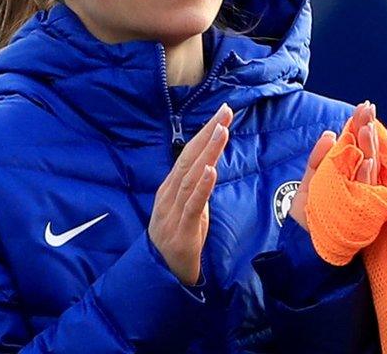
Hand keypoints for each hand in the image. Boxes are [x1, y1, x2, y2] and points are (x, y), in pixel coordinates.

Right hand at [148, 103, 232, 284]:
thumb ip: (195, 189)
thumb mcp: (188, 209)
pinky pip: (193, 205)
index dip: (205, 133)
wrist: (161, 275)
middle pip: (190, 158)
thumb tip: (209, 167)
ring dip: (208, 153)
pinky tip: (212, 171)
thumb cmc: (177, 240)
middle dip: (208, 133)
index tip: (222, 113)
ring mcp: (173, 211)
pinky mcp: (181, 230)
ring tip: (221, 131)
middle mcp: (169, 194)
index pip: (189, 154)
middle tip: (225, 111)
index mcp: (170, 188)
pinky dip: (202, 186)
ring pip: (192, 176)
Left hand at [289, 101, 379, 229]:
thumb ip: (318, 160)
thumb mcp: (310, 183)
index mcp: (346, 175)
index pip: (356, 146)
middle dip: (367, 130)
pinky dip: (366, 177)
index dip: (359, 126)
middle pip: (366, 152)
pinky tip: (368, 160)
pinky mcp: (361, 212)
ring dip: (369, 148)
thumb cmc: (311, 217)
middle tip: (368, 109)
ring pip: (369, 169)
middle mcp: (357, 184)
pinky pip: (366, 191)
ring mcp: (361, 197)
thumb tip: (330, 134)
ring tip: (367, 128)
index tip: (363, 106)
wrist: (305, 248)